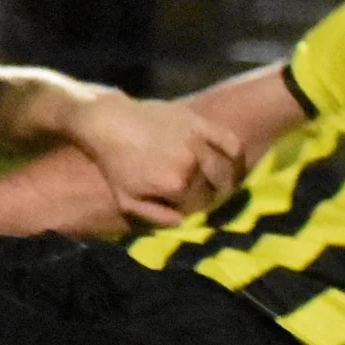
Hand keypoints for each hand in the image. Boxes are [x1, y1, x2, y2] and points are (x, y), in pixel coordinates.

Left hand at [68, 92, 245, 226]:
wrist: (108, 122)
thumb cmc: (114, 163)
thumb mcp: (127, 200)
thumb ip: (156, 216)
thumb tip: (184, 223)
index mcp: (174, 185)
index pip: (199, 206)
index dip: (196, 208)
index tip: (191, 205)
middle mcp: (190, 164)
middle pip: (215, 188)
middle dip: (213, 195)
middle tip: (208, 194)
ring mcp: (196, 141)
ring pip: (225, 168)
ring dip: (228, 179)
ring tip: (226, 184)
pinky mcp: (199, 122)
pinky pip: (229, 141)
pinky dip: (236, 154)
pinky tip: (236, 162)